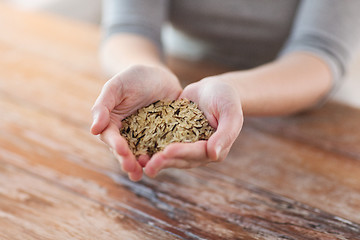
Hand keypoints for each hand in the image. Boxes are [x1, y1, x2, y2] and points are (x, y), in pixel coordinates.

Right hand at [90, 65, 181, 180]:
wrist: (159, 76)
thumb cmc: (133, 78)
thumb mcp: (117, 87)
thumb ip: (103, 105)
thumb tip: (94, 129)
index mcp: (113, 124)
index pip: (111, 138)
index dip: (115, 145)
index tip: (121, 150)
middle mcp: (128, 135)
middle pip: (126, 152)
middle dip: (128, 161)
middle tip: (132, 169)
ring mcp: (146, 138)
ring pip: (142, 154)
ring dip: (143, 165)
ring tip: (147, 171)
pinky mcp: (163, 138)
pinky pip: (162, 148)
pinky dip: (163, 156)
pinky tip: (166, 161)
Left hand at [144, 76, 242, 176]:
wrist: (213, 88)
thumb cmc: (227, 98)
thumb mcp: (230, 112)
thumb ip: (226, 133)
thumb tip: (215, 155)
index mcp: (214, 149)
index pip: (197, 153)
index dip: (182, 153)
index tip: (167, 151)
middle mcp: (199, 152)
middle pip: (180, 159)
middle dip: (164, 161)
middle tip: (148, 163)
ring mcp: (185, 146)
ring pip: (169, 155)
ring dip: (154, 159)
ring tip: (138, 161)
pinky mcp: (173, 137)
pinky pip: (161, 143)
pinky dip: (150, 146)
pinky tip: (135, 147)